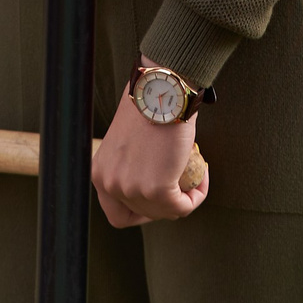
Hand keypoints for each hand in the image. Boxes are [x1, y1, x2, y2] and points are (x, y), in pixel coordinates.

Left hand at [92, 71, 208, 226]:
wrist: (162, 89)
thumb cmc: (149, 105)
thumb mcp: (126, 144)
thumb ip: (131, 166)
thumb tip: (151, 179)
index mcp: (100, 173)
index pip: (117, 214)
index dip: (141, 212)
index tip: (158, 201)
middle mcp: (110, 184)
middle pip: (145, 214)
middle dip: (168, 203)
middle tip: (184, 184)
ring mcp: (132, 189)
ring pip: (166, 212)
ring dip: (186, 198)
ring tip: (196, 174)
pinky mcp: (157, 189)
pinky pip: (183, 205)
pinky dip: (197, 195)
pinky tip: (202, 175)